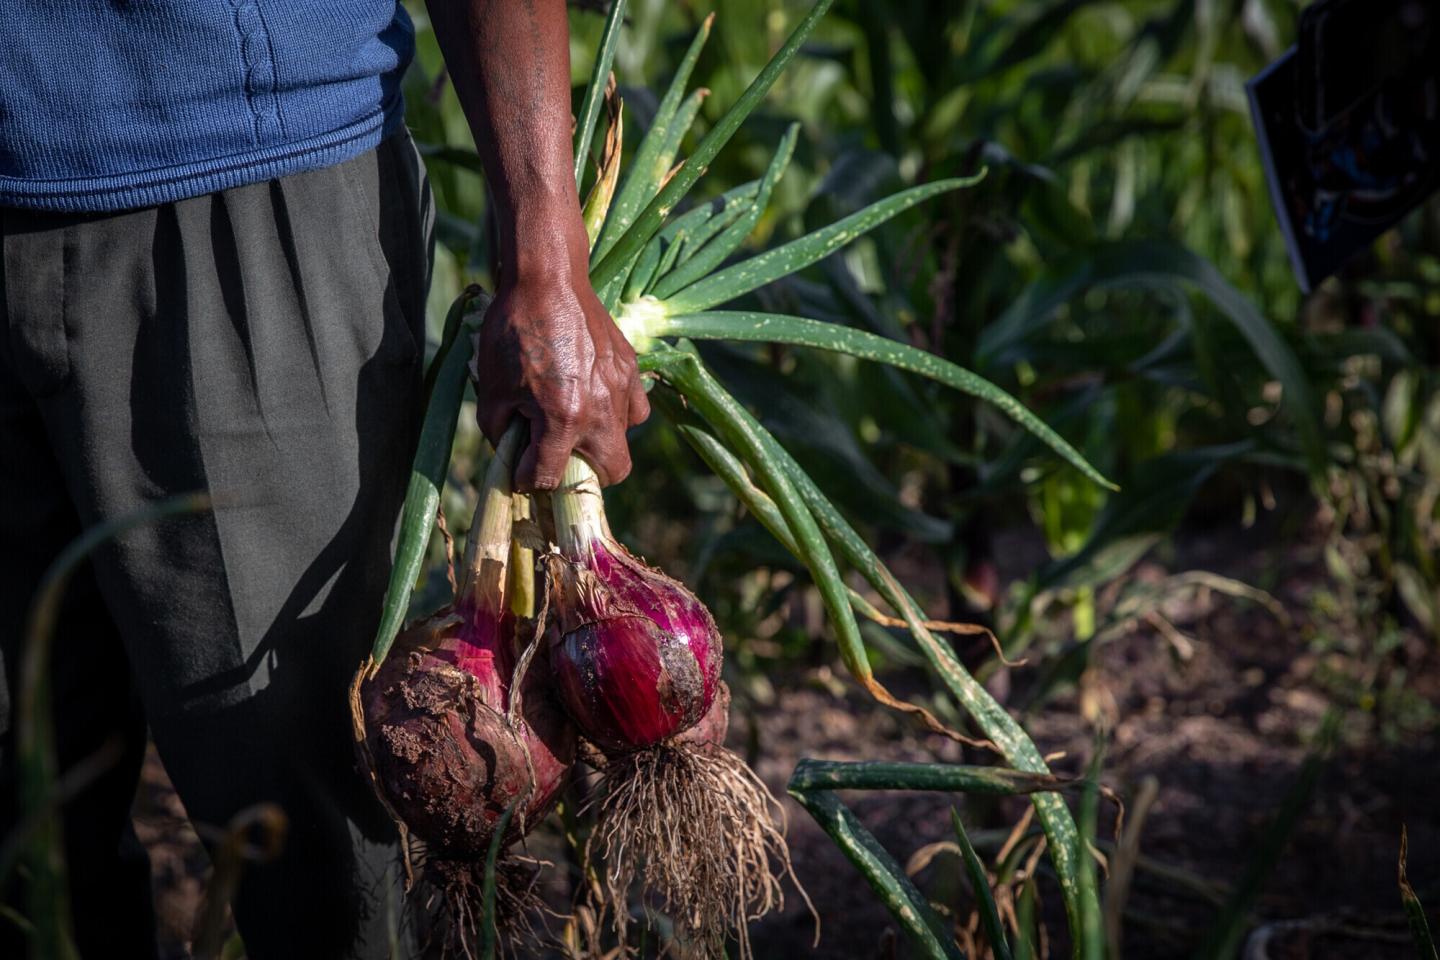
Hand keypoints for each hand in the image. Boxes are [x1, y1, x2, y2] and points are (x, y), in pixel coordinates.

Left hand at [474, 264, 649, 490]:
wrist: (547, 279)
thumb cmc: (512, 331)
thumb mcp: (492, 389)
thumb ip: (501, 433)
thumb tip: (513, 455)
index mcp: (563, 418)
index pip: (549, 478)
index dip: (528, 481)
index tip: (521, 471)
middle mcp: (600, 411)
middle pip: (610, 474)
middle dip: (582, 476)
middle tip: (558, 458)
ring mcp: (621, 390)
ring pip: (624, 442)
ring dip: (599, 445)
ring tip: (574, 426)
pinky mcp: (630, 370)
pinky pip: (635, 410)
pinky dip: (618, 415)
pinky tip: (594, 400)